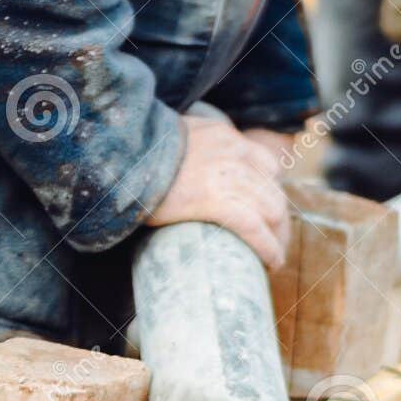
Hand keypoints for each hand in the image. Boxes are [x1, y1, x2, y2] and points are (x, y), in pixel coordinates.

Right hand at [147, 115, 290, 269]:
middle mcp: (233, 153)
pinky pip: (254, 227)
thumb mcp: (174, 140)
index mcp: (225, 138)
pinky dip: (268, 248)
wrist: (121, 155)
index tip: (267, 215)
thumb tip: (183, 171)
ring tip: (274, 259)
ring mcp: (227, 176)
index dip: (271, 194)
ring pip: (271, 211)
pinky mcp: (216, 200)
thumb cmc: (138, 156)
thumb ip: (190, 151)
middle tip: (274, 243)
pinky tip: (271, 263)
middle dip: (279, 222)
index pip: (266, 165)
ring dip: (278, 239)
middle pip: (274, 191)